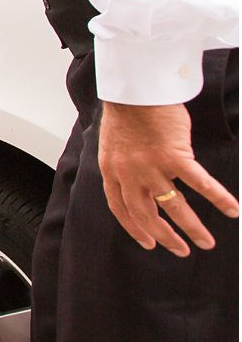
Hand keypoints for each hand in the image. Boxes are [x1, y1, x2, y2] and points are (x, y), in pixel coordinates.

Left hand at [98, 102, 239, 255]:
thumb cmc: (128, 111)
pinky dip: (217, 197)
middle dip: (163, 236)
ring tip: (206, 242)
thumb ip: (124, 164)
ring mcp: (151, 167)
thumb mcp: (114, 144)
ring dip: (192, 227)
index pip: (120, 207)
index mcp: (112, 170)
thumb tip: (138, 177)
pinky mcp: (175, 157)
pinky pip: (199, 183)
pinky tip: (232, 210)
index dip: (133, 227)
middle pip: (145, 214)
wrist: (134, 91)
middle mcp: (129, 173)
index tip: (147, 242)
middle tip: (180, 250)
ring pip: (173, 206)